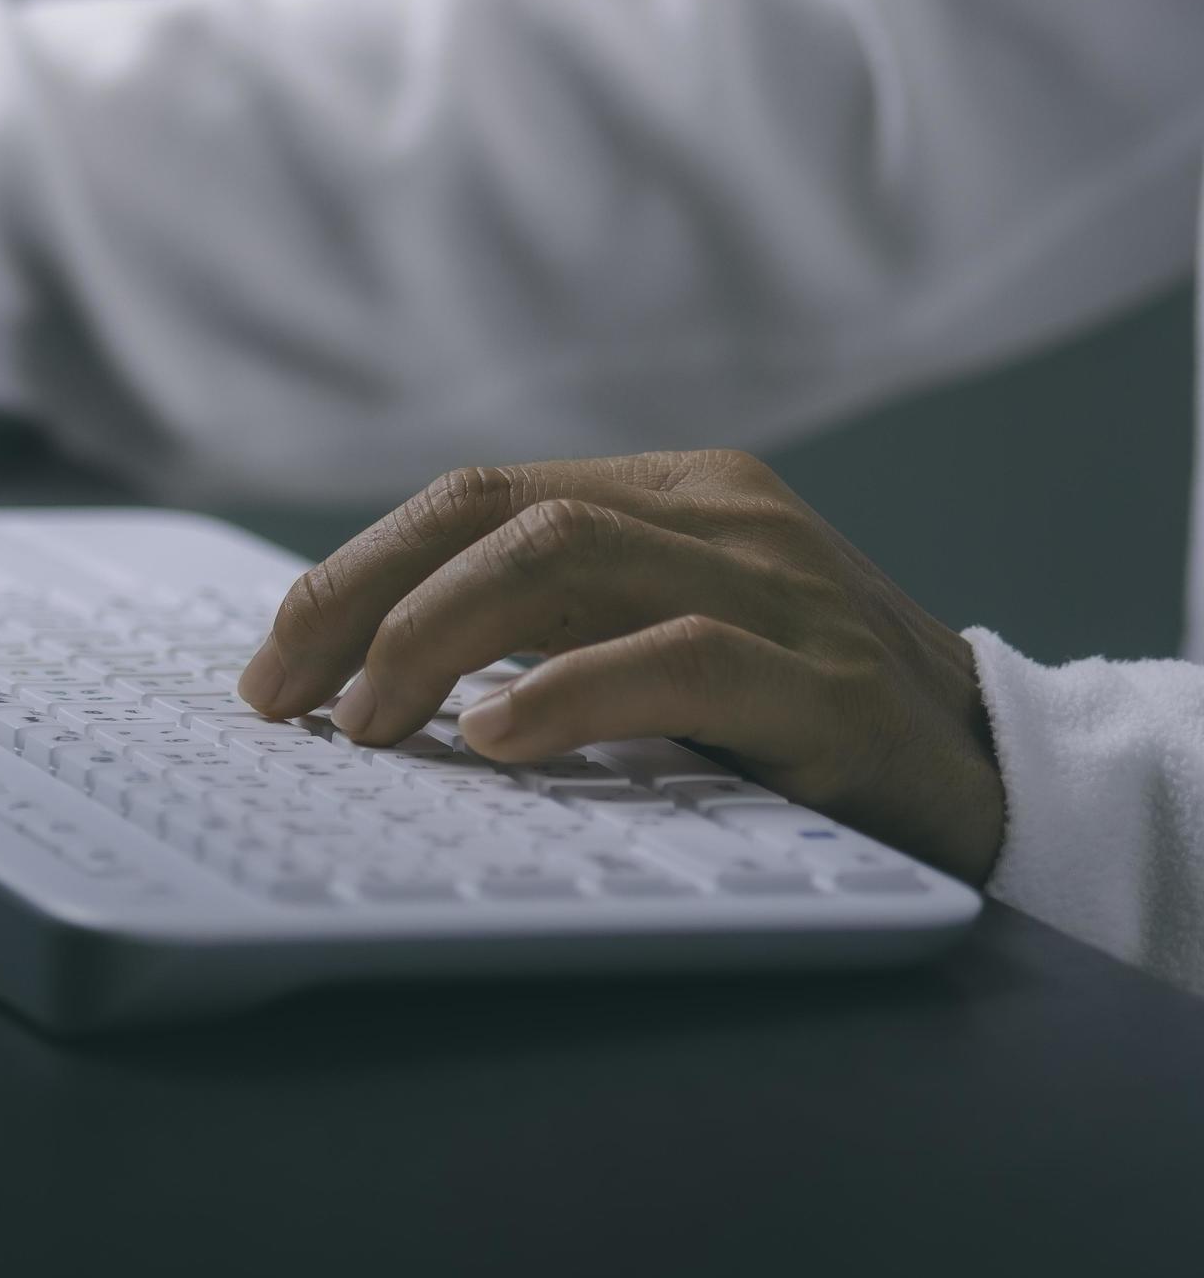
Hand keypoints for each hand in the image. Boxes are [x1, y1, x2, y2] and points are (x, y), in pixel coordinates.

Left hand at [236, 449, 1002, 879]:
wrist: (1004, 783)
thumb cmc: (797, 723)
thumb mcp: (662, 642)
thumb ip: (549, 628)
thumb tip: (355, 673)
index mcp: (672, 493)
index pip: (471, 498)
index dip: (352, 574)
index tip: (272, 665)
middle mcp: (725, 517)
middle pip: (491, 514)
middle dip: (359, 600)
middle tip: (284, 698)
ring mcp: (787, 591)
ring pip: (563, 558)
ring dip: (431, 640)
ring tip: (366, 726)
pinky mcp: (837, 690)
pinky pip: (681, 658)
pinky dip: (569, 691)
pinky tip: (494, 739)